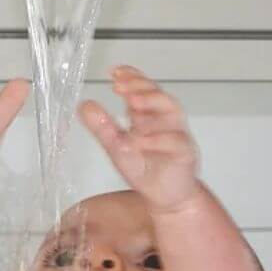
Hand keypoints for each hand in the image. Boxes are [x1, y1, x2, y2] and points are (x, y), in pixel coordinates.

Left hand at [80, 67, 200, 212]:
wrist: (164, 197)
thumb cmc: (145, 170)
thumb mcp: (116, 147)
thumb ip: (102, 127)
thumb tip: (85, 105)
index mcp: (148, 116)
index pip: (143, 89)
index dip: (132, 77)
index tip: (115, 73)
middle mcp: (165, 121)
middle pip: (159, 94)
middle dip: (141, 87)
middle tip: (122, 86)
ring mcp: (177, 135)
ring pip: (173, 112)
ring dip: (153, 105)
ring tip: (133, 104)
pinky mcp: (185, 153)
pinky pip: (176, 141)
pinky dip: (158, 139)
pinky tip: (141, 139)